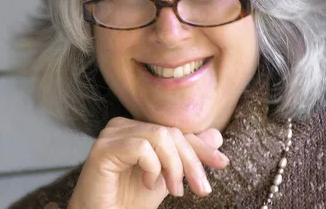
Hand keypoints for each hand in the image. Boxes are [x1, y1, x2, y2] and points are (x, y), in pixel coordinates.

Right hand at [68, 117, 228, 208]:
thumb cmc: (132, 200)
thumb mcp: (168, 176)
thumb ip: (187, 155)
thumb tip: (216, 135)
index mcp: (137, 128)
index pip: (174, 131)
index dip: (200, 146)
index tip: (222, 162)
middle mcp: (123, 125)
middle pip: (169, 132)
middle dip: (190, 161)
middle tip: (200, 189)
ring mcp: (112, 134)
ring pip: (159, 136)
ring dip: (174, 166)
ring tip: (174, 190)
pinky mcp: (103, 148)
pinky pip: (141, 147)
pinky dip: (152, 167)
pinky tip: (147, 184)